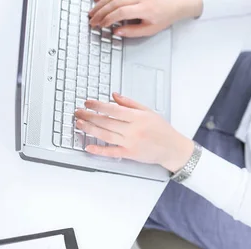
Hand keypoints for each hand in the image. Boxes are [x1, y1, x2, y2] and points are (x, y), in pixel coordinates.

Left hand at [74, 93, 193, 171]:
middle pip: (106, 122)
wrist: (172, 148)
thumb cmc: (162, 129)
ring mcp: (130, 143)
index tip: (88, 102)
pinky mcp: (129, 154)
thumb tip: (114, 95)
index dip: (98, 105)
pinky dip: (98, 150)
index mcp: (138, 118)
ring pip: (105, 135)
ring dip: (90, 129)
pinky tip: (88, 146)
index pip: (113, 109)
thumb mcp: (149, 111)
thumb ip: (131, 103)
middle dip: (89, 116)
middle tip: (78, 112)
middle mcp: (133, 130)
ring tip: (79, 124)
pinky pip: (111, 152)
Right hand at [88, 0, 202, 37]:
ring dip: (101, 3)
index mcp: (145, 8)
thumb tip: (116, 32)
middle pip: (115, 3)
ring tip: (92, 11)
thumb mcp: (150, 29)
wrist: (174, 3)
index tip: (101, 25)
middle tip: (92, 20)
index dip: (109, 18)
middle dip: (101, 12)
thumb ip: (132, 32)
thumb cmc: (164, 17)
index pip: (122, 12)